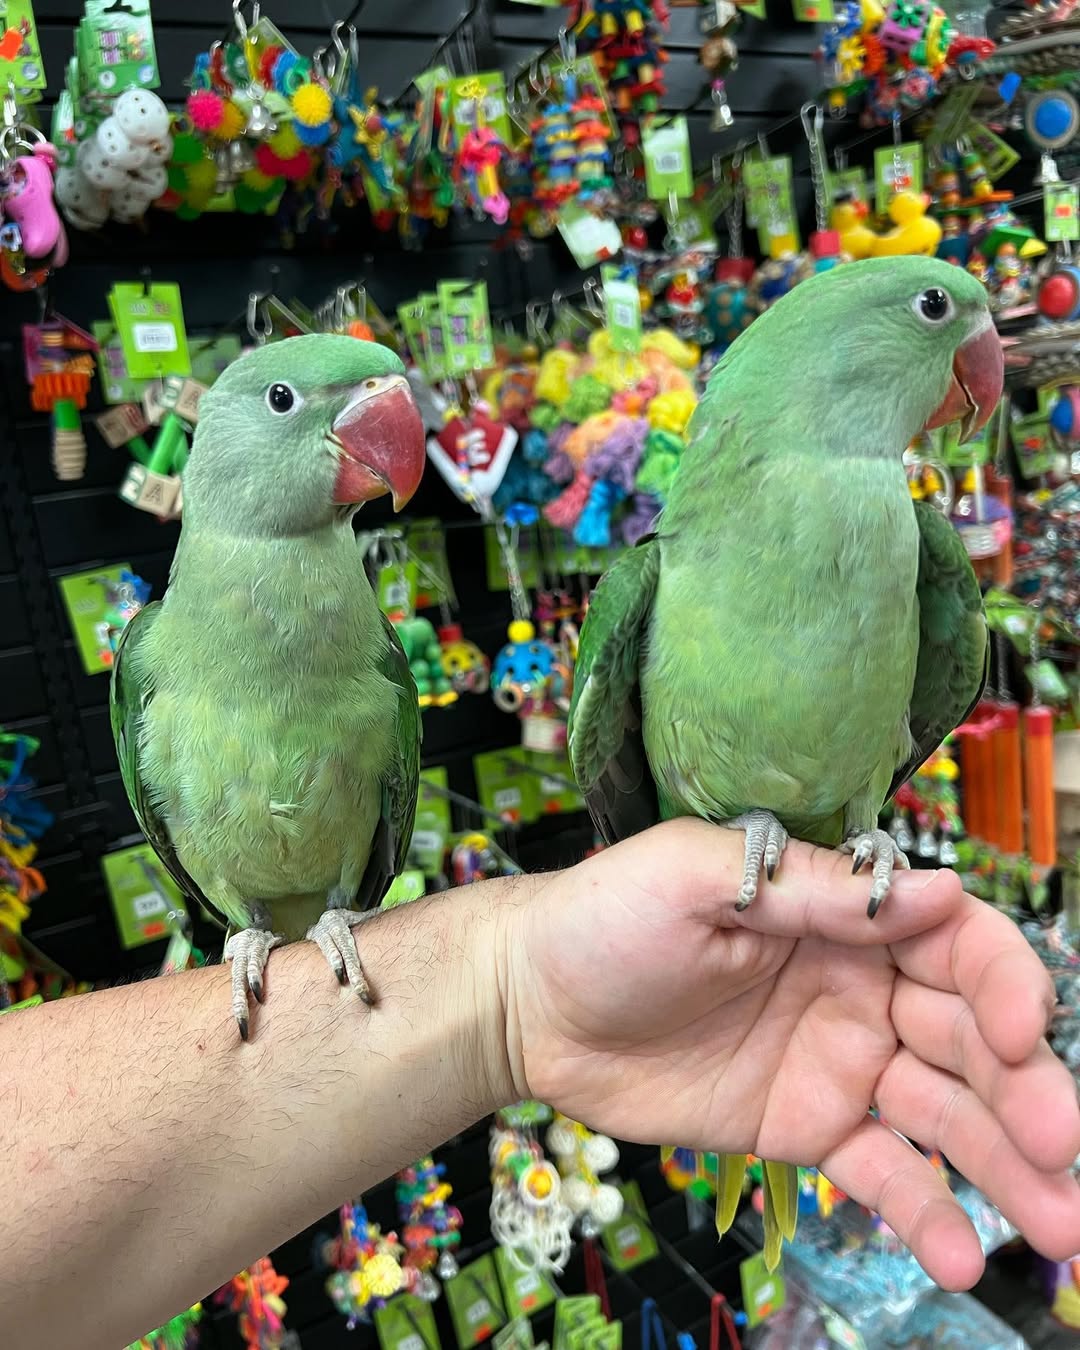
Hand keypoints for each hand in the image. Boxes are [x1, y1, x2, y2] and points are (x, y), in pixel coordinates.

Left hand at [501, 819, 1079, 1289]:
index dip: (1003, 984)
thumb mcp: (696, 876)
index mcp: (843, 917)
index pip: (956, 944)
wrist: (532, 1002)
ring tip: (1061, 1228)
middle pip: (969, 1038)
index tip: (1022, 1032)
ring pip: (945, 1114)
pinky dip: (925, 1212)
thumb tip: (941, 887)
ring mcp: (839, 1064)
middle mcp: (861, 989)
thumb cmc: (607, 916)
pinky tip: (960, 1256)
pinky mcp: (805, 1128)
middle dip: (1025, 1090)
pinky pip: (881, 1172)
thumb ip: (812, 888)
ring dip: (1006, 1167)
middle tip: (1059, 1149)